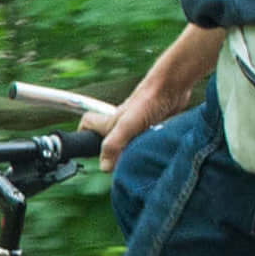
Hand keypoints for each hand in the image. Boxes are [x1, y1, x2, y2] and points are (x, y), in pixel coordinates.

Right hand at [89, 25, 222, 164]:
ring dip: (130, 153)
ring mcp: (137, 124)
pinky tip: (154, 155)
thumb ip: (113, 145)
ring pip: (127, 140)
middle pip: (106, 137)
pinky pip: (144, 140)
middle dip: (108, 153)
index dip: (82, 134)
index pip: (87, 123)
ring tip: (137, 165)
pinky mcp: (153, 125)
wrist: (172, 86)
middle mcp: (121, 123)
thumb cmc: (148, 101)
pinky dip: (146, 148)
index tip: (85, 149)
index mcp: (110, 122)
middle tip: (116, 169)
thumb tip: (104, 167)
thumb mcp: (127, 126)